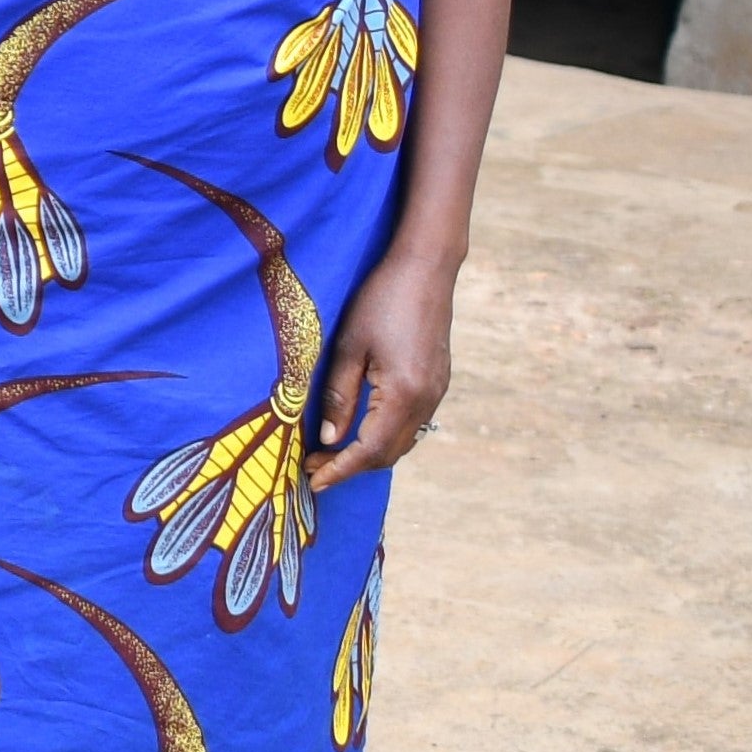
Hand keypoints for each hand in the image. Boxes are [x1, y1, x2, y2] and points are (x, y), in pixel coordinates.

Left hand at [307, 276, 454, 487]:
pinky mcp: (438, 382)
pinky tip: (360, 429)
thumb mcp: (348, 347)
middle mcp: (427, 400)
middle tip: (314, 467)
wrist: (425, 270)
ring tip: (332, 454)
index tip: (313, 481)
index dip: (340, 470)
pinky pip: (412, 423)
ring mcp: (437, 392)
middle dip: (352, 466)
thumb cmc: (380, 301)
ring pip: (403, 441)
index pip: (370, 450)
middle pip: (389, 453)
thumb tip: (330, 439)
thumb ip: (340, 396)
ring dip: (369, 454)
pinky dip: (386, 436)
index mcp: (403, 394)